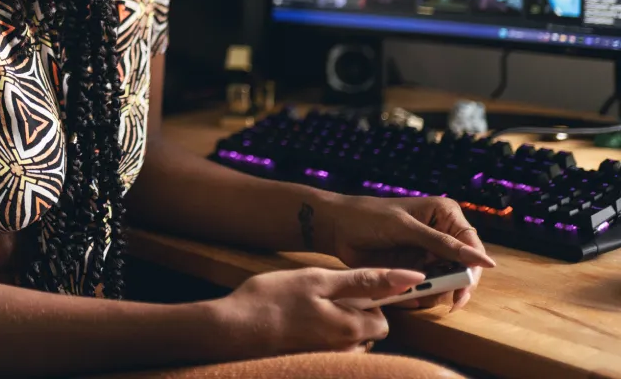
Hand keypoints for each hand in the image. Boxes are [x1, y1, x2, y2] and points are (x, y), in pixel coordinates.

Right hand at [212, 267, 424, 357]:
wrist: (231, 331)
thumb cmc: (271, 301)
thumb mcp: (317, 279)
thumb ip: (364, 280)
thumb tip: (410, 277)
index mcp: (353, 329)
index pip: (382, 319)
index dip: (366, 300)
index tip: (341, 289)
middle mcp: (347, 353)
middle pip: (365, 333)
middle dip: (349, 315)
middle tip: (316, 298)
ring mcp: (329, 362)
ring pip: (345, 342)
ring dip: (332, 327)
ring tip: (302, 313)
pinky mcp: (312, 365)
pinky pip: (327, 352)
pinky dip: (316, 339)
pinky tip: (294, 327)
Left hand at [322, 195, 495, 311]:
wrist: (336, 228)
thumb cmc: (369, 217)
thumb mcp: (406, 228)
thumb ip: (442, 244)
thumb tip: (484, 261)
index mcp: (446, 214)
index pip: (472, 246)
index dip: (474, 269)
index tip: (464, 289)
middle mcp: (443, 234)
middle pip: (464, 267)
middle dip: (455, 285)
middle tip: (448, 303)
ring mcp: (430, 253)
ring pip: (447, 281)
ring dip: (435, 291)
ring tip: (414, 292)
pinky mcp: (416, 268)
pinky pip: (428, 287)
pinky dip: (420, 293)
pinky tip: (405, 293)